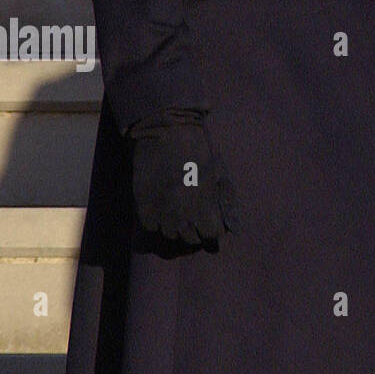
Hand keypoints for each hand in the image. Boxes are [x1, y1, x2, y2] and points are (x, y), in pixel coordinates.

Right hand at [129, 108, 236, 245]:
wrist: (165, 133)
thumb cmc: (198, 150)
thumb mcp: (219, 174)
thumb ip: (224, 201)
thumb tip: (231, 225)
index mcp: (205, 205)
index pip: (213, 236)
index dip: (214, 231)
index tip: (213, 224)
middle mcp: (182, 215)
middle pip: (191, 240)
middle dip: (197, 231)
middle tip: (196, 217)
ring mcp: (161, 214)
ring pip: (171, 237)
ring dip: (177, 229)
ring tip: (180, 214)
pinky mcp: (143, 209)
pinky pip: (153, 229)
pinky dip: (159, 224)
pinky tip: (165, 211)